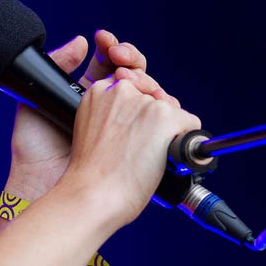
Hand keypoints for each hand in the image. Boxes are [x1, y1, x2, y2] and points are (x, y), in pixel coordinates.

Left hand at [5, 30, 173, 200]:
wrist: (41, 184)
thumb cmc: (34, 147)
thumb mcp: (36, 100)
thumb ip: (57, 66)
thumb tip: (81, 42)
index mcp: (86, 95)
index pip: (109, 65)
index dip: (114, 51)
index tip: (108, 44)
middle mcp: (110, 109)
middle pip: (135, 77)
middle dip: (133, 61)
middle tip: (122, 59)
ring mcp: (126, 128)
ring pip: (150, 97)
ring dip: (148, 83)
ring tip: (132, 80)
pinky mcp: (139, 147)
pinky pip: (161, 124)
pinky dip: (164, 110)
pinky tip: (153, 104)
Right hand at [60, 78, 200, 228]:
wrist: (94, 193)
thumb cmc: (92, 171)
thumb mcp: (91, 128)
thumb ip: (113, 112)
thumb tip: (151, 106)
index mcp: (99, 90)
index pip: (134, 88)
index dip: (137, 111)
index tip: (130, 131)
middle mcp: (121, 90)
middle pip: (156, 99)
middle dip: (154, 121)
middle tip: (136, 148)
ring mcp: (144, 102)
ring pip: (173, 112)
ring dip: (168, 133)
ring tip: (145, 157)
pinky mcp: (164, 117)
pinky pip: (191, 125)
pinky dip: (186, 144)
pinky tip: (164, 158)